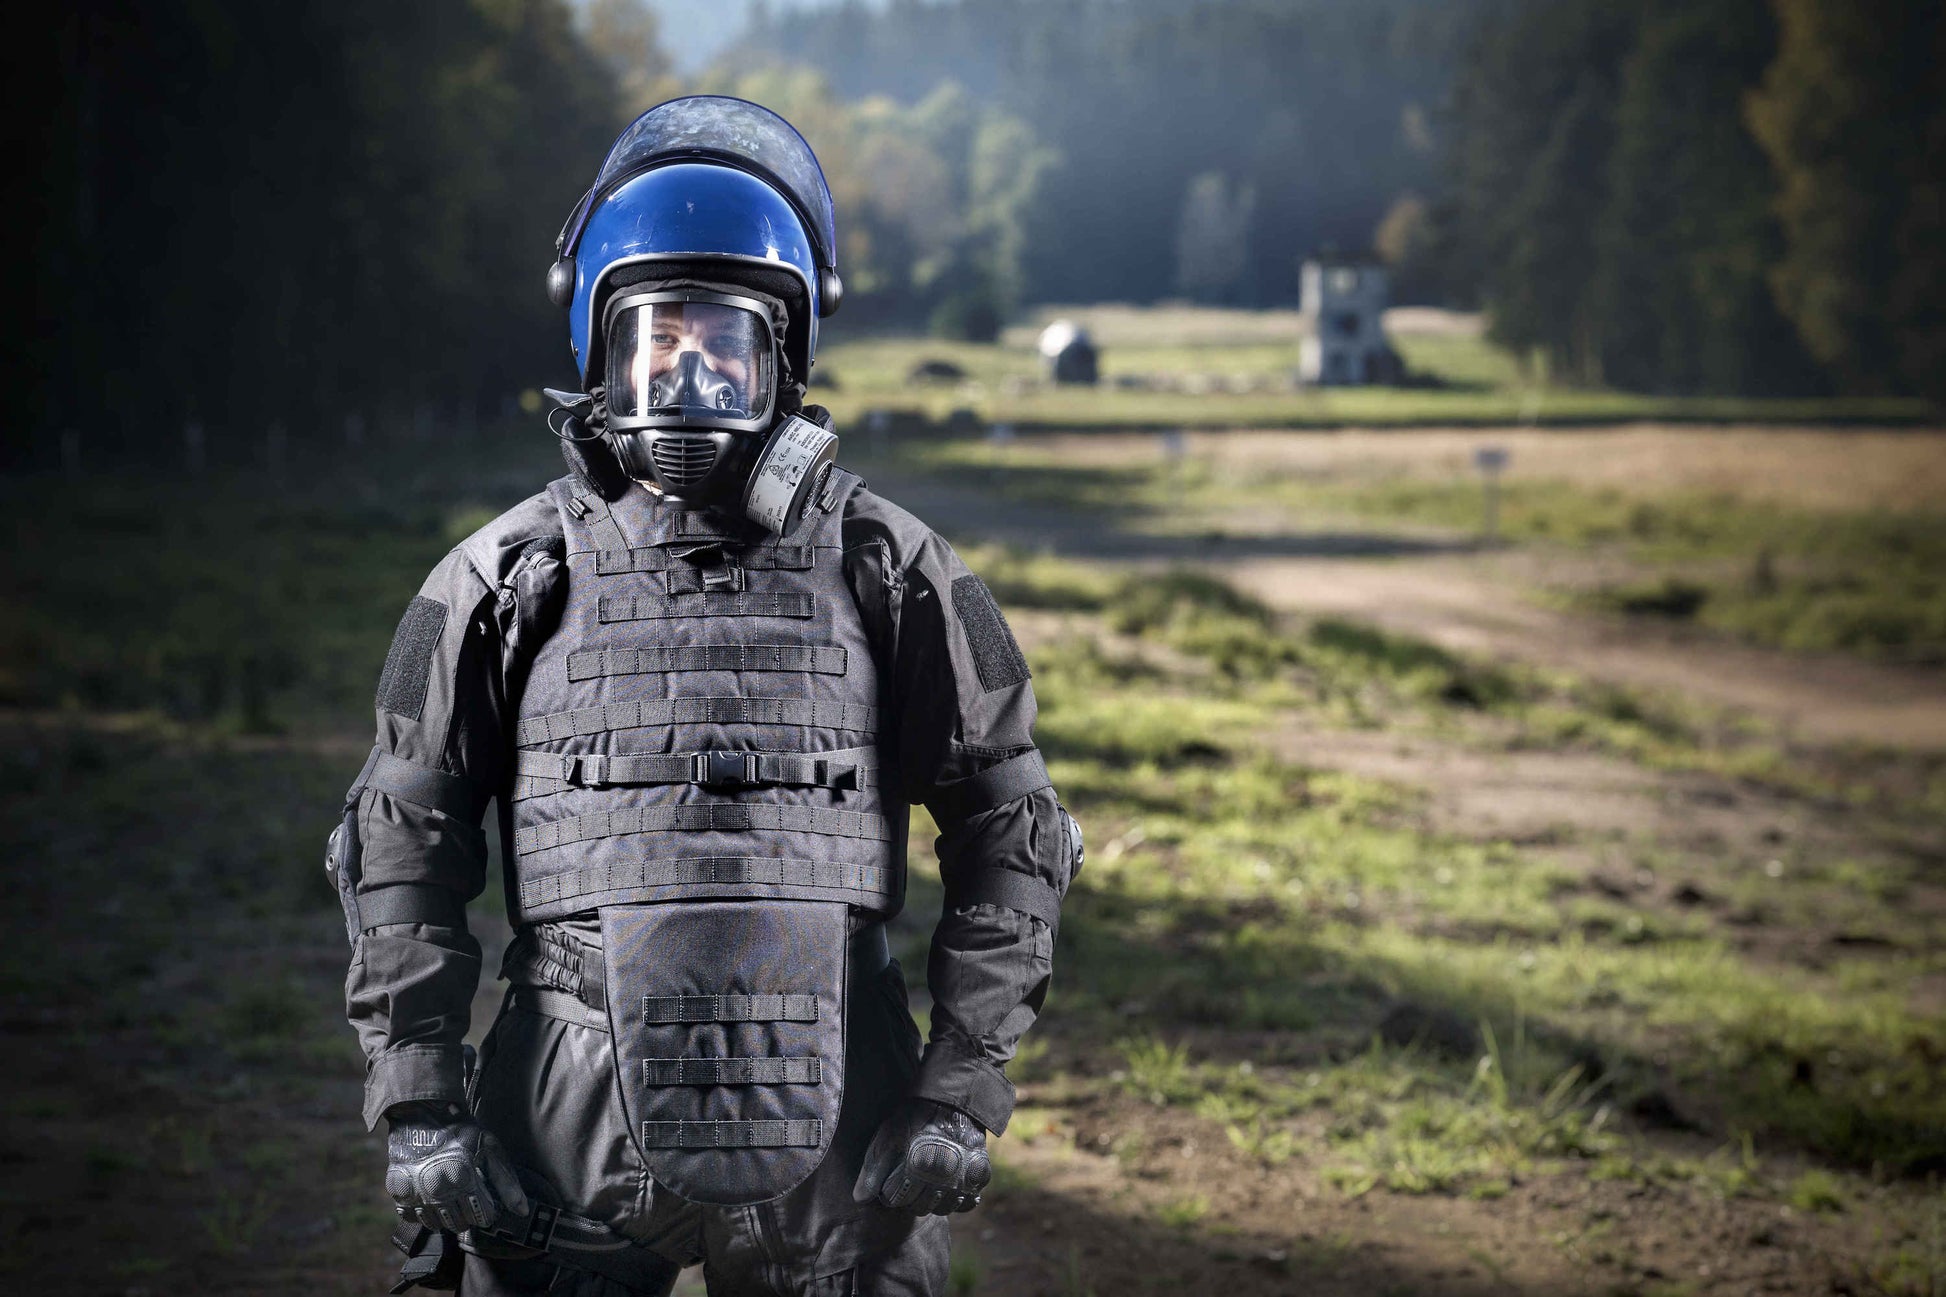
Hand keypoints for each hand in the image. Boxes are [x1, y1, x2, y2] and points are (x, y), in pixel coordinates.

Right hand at [385, 1103, 528, 1232]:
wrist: (422, 1115)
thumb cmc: (461, 1131)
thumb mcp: (490, 1150)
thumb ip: (507, 1183)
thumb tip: (522, 1212)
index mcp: (464, 1180)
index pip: (483, 1217)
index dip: (488, 1211)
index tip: (487, 1203)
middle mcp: (439, 1191)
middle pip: (460, 1224)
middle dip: (469, 1216)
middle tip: (469, 1200)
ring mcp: (416, 1194)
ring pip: (436, 1225)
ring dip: (447, 1218)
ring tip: (452, 1201)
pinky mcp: (399, 1193)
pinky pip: (413, 1218)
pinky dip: (423, 1214)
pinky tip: (431, 1201)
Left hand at [852, 1098, 990, 1214]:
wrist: (952, 1099)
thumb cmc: (915, 1117)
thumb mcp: (888, 1137)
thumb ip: (873, 1170)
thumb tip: (861, 1200)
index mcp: (918, 1169)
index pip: (896, 1201)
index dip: (890, 1191)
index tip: (892, 1180)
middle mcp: (944, 1179)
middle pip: (919, 1208)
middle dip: (910, 1198)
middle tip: (910, 1181)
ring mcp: (964, 1179)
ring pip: (943, 1209)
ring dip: (933, 1201)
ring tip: (929, 1184)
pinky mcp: (980, 1176)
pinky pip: (967, 1203)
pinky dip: (958, 1200)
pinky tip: (949, 1187)